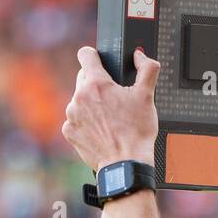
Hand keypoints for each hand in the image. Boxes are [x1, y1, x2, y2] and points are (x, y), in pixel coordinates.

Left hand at [63, 46, 160, 171]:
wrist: (126, 163)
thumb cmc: (137, 132)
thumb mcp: (148, 96)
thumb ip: (147, 69)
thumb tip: (140, 56)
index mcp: (97, 83)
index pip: (86, 54)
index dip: (94, 55)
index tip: (99, 61)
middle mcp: (79, 96)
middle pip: (84, 78)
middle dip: (97, 84)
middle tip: (114, 99)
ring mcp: (72, 114)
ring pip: (79, 100)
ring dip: (91, 105)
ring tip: (109, 119)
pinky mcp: (69, 131)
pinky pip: (75, 120)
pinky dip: (86, 123)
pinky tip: (101, 130)